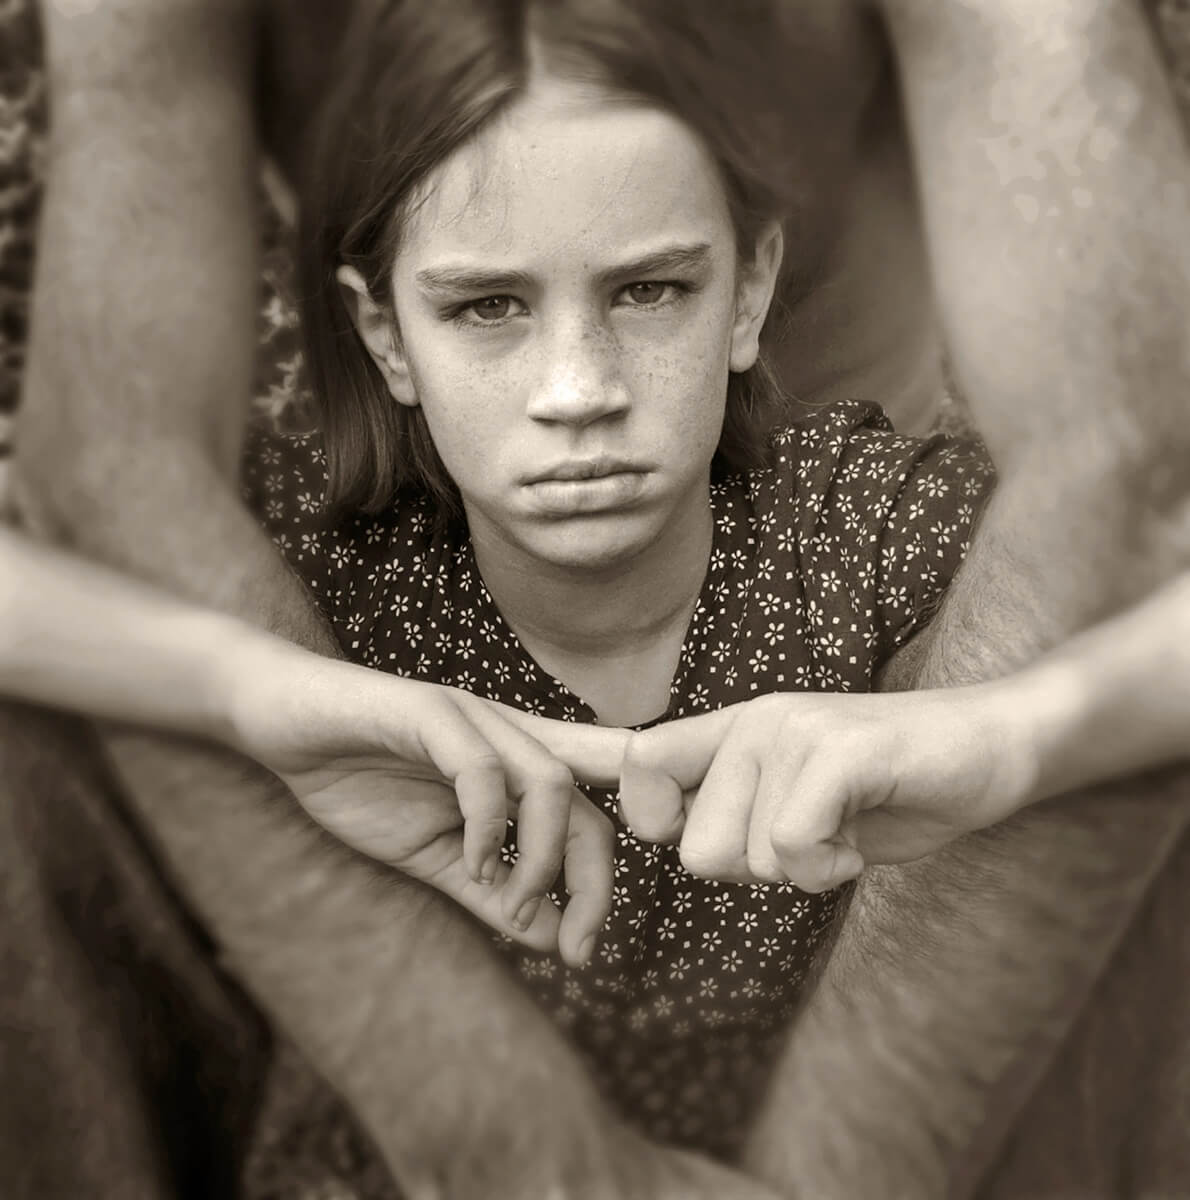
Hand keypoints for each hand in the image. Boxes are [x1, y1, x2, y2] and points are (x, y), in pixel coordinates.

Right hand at [224, 636, 627, 963]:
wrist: (285, 724)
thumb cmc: (361, 781)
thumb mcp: (437, 855)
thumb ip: (494, 892)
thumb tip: (554, 940)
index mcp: (518, 769)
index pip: (602, 805)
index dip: (634, 854)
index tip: (600, 935)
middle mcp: (511, 738)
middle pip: (588, 806)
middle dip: (595, 884)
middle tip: (576, 950)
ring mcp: (474, 719)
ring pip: (550, 781)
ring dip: (542, 858)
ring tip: (515, 907)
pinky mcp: (430, 710)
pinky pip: (478, 767)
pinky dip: (486, 825)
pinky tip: (470, 863)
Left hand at [617, 687, 1033, 891]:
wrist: (993, 746)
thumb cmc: (892, 788)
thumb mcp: (796, 802)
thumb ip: (734, 814)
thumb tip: (667, 835)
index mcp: (736, 730)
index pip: (640, 762)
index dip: (654, 819)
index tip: (710, 836)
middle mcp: (754, 721)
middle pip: (696, 848)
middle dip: (756, 870)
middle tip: (811, 839)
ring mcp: (795, 729)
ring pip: (749, 857)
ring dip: (804, 868)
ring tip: (844, 828)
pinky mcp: (840, 750)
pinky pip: (793, 845)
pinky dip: (831, 867)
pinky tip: (858, 840)